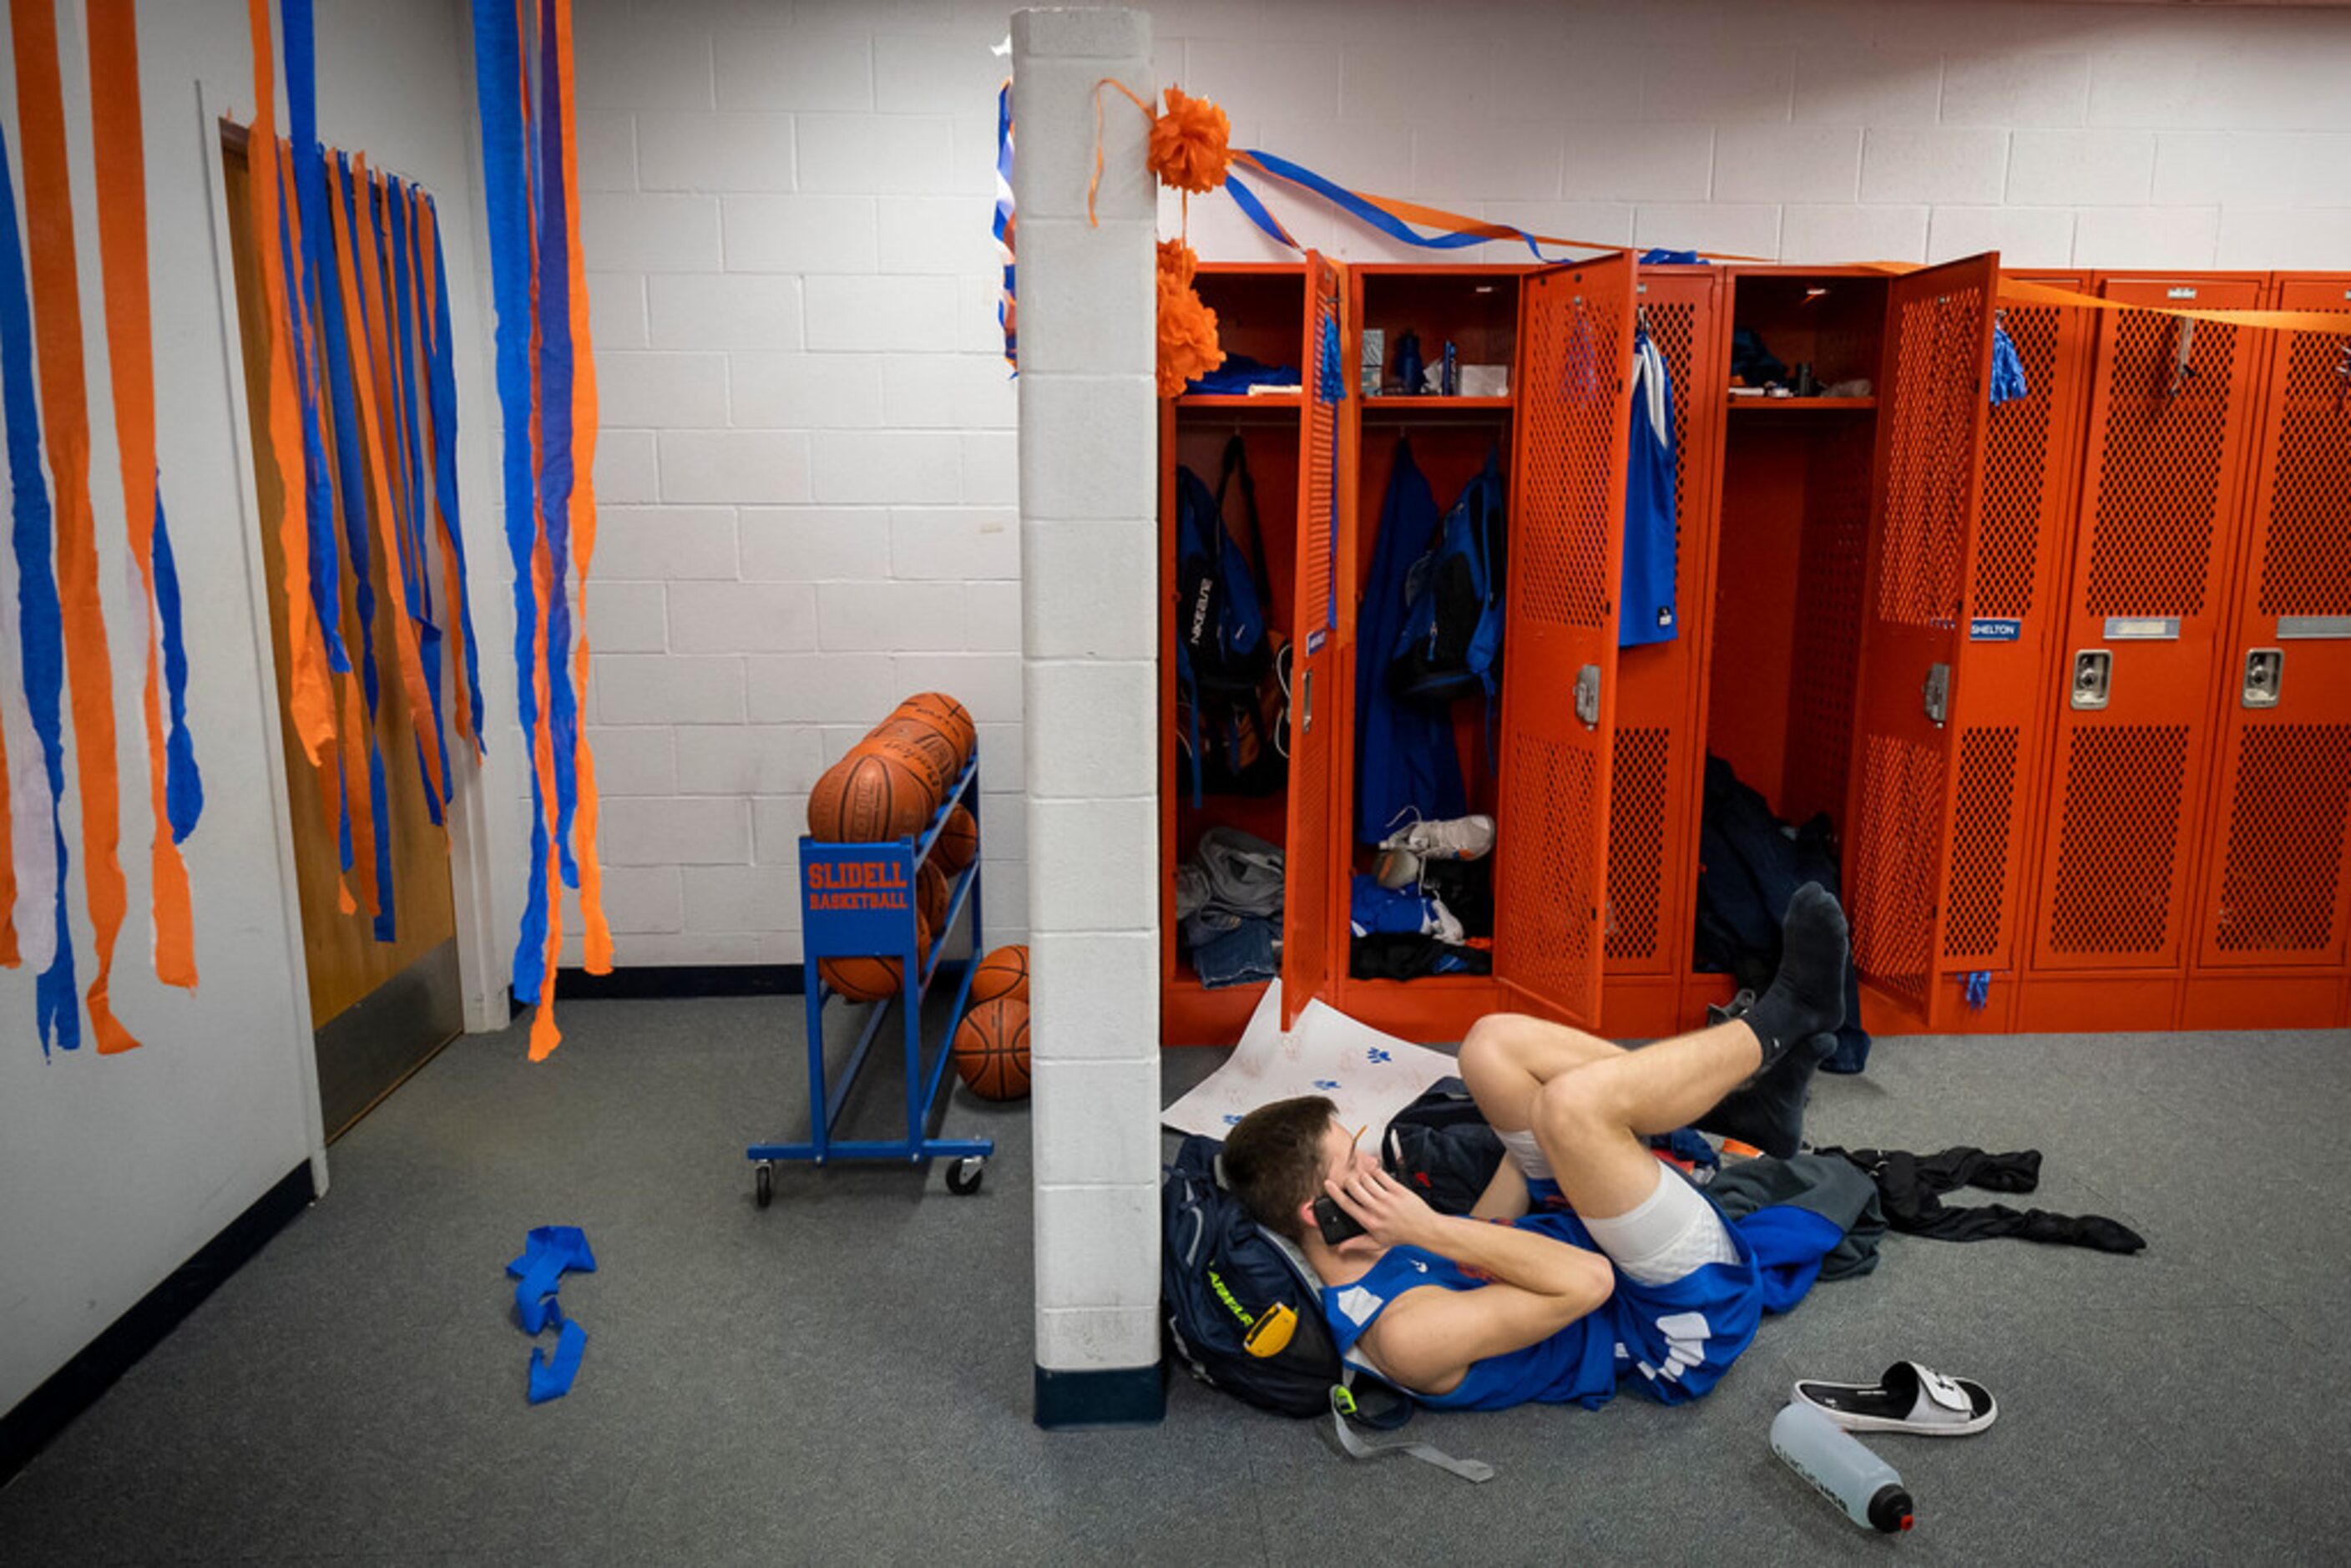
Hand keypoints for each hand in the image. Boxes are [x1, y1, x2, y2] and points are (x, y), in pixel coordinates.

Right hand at [1324, 1163, 1439, 1253]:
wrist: (1423, 1229)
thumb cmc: (1401, 1235)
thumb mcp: (1377, 1243)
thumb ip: (1357, 1244)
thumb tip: (1341, 1247)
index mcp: (1369, 1221)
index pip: (1346, 1204)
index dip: (1334, 1193)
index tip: (1328, 1184)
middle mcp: (1377, 1209)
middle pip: (1354, 1187)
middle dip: (1349, 1182)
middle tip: (1352, 1184)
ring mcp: (1388, 1198)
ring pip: (1366, 1179)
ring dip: (1363, 1177)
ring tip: (1367, 1183)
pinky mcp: (1398, 1190)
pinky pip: (1381, 1175)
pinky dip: (1376, 1173)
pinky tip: (1378, 1178)